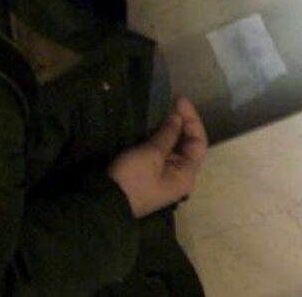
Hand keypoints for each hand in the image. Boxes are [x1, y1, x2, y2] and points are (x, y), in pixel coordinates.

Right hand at [107, 96, 207, 217]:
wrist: (102, 201)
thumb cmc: (133, 179)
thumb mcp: (152, 154)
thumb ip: (167, 135)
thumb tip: (177, 118)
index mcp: (186, 174)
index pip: (199, 142)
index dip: (192, 119)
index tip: (178, 100)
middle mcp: (178, 175)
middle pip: (187, 143)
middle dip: (180, 122)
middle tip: (169, 102)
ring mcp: (162, 174)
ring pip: (171, 146)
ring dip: (167, 128)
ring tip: (160, 108)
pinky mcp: (147, 172)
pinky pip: (158, 151)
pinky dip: (156, 136)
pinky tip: (150, 123)